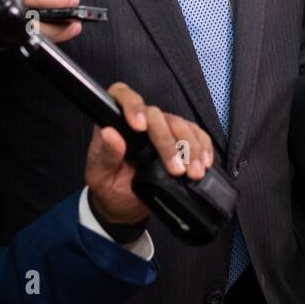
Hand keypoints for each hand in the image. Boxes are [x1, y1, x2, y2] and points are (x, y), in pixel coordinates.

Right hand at [0, 0, 83, 51]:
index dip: (57, 0)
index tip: (73, 0)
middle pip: (37, 28)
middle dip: (61, 28)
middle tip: (75, 21)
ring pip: (24, 38)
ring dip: (42, 32)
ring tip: (58, 25)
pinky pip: (8, 41)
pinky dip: (20, 34)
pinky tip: (26, 26)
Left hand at [85, 83, 213, 225]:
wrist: (126, 206)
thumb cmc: (110, 187)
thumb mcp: (100, 176)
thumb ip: (105, 155)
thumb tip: (109, 133)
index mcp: (116, 123)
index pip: (122, 97)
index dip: (132, 105)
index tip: (139, 126)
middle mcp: (140, 120)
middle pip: (158, 116)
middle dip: (168, 143)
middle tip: (176, 170)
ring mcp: (162, 128)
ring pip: (180, 124)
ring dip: (190, 148)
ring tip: (194, 172)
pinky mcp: (180, 139)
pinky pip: (195, 134)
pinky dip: (202, 147)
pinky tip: (204, 163)